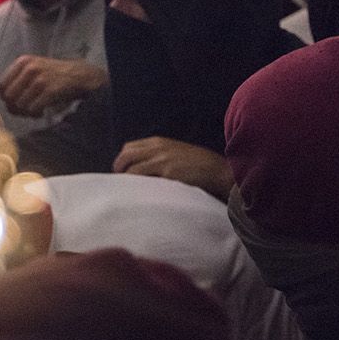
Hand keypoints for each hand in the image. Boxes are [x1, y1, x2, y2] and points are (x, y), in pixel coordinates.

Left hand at [0, 55, 106, 117]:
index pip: (0, 86)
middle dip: (14, 107)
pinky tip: (41, 112)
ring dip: (25, 112)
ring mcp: (40, 80)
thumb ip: (13, 76)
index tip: (13, 102)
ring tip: (33, 111)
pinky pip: (33, 109)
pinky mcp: (50, 91)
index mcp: (22, 62)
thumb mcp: (32, 68)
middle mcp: (30, 69)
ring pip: (20, 105)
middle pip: (8, 97)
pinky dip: (35, 114)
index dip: (4, 98)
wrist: (78, 75)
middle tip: (23, 110)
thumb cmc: (52, 74)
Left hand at [113, 137, 233, 198]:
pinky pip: (144, 182)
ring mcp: (162, 160)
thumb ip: (158, 156)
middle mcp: (157, 148)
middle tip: (120, 185)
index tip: (122, 173)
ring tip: (129, 193)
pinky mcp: (168, 174)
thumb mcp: (176, 152)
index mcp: (158, 142)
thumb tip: (140, 168)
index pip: (128, 148)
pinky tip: (140, 197)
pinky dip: (138, 189)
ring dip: (127, 183)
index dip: (122, 161)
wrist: (220, 172)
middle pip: (125, 156)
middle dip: (119, 170)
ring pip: (131, 171)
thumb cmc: (199, 165)